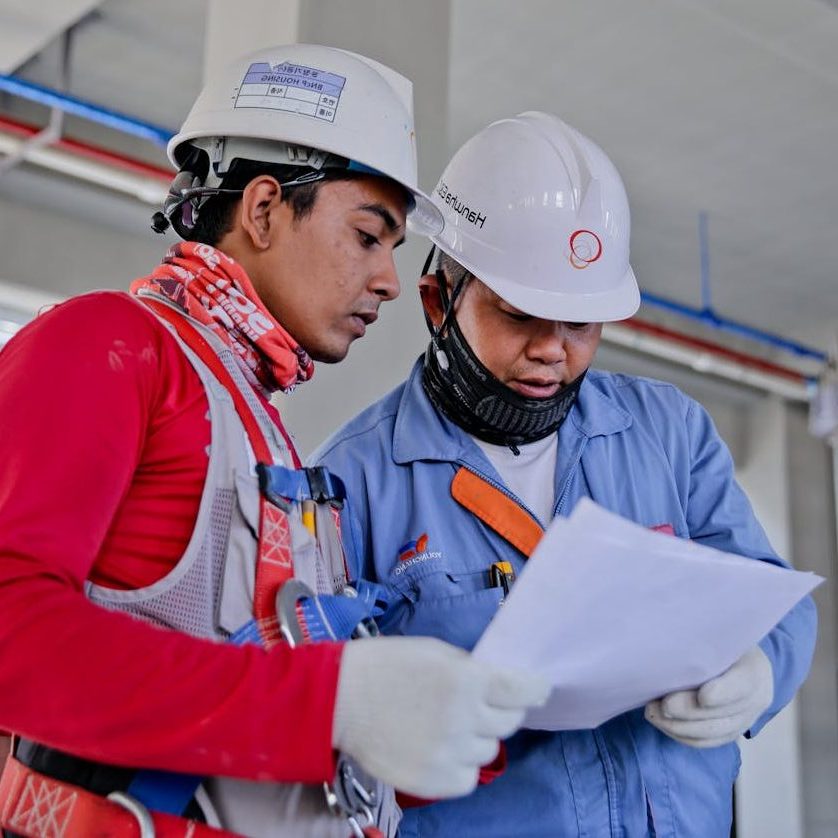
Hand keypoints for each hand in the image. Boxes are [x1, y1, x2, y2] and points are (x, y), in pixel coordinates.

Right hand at [332, 636, 549, 797]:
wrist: (340, 698)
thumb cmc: (387, 665)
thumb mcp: (435, 652)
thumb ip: (471, 670)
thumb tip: (500, 685)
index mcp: (466, 679)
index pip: (522, 690)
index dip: (535, 689)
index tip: (538, 689)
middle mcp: (463, 718)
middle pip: (509, 722)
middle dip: (501, 711)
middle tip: (481, 705)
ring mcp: (448, 752)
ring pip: (489, 751)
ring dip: (478, 738)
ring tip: (450, 726)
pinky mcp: (432, 780)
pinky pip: (468, 778)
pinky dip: (461, 765)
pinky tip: (442, 748)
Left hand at [645, 646, 772, 747]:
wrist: (737, 657)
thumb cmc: (720, 639)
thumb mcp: (717, 634)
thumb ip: (701, 640)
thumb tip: (670, 638)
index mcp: (755, 669)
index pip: (743, 685)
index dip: (723, 693)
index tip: (702, 696)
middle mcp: (756, 699)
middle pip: (723, 714)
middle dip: (688, 713)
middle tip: (660, 705)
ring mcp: (745, 720)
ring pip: (712, 733)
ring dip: (678, 727)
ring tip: (652, 713)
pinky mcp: (730, 732)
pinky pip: (706, 742)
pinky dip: (681, 735)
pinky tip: (661, 723)